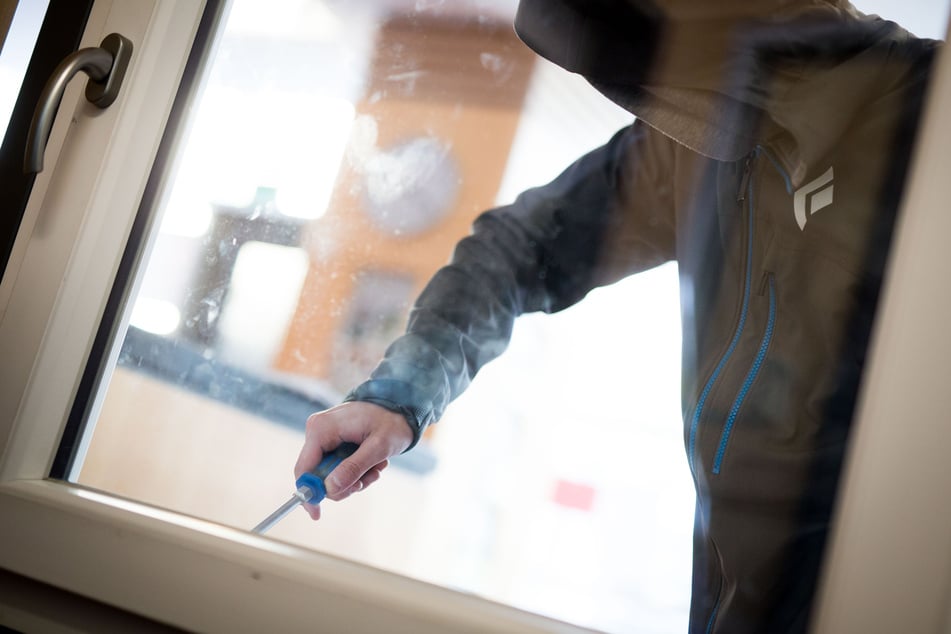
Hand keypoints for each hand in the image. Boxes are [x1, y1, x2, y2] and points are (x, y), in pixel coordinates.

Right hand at [294, 400, 413, 519]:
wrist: (401, 406)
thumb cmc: (392, 421)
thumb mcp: (378, 447)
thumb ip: (354, 467)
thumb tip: (330, 489)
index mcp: (322, 429)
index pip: (304, 469)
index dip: (308, 494)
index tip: (316, 514)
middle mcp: (318, 432)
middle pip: (318, 476)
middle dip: (345, 484)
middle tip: (367, 479)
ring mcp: (324, 437)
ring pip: (330, 475)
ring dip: (355, 478)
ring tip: (377, 467)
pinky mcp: (332, 443)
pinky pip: (337, 468)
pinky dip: (357, 471)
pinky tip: (374, 463)